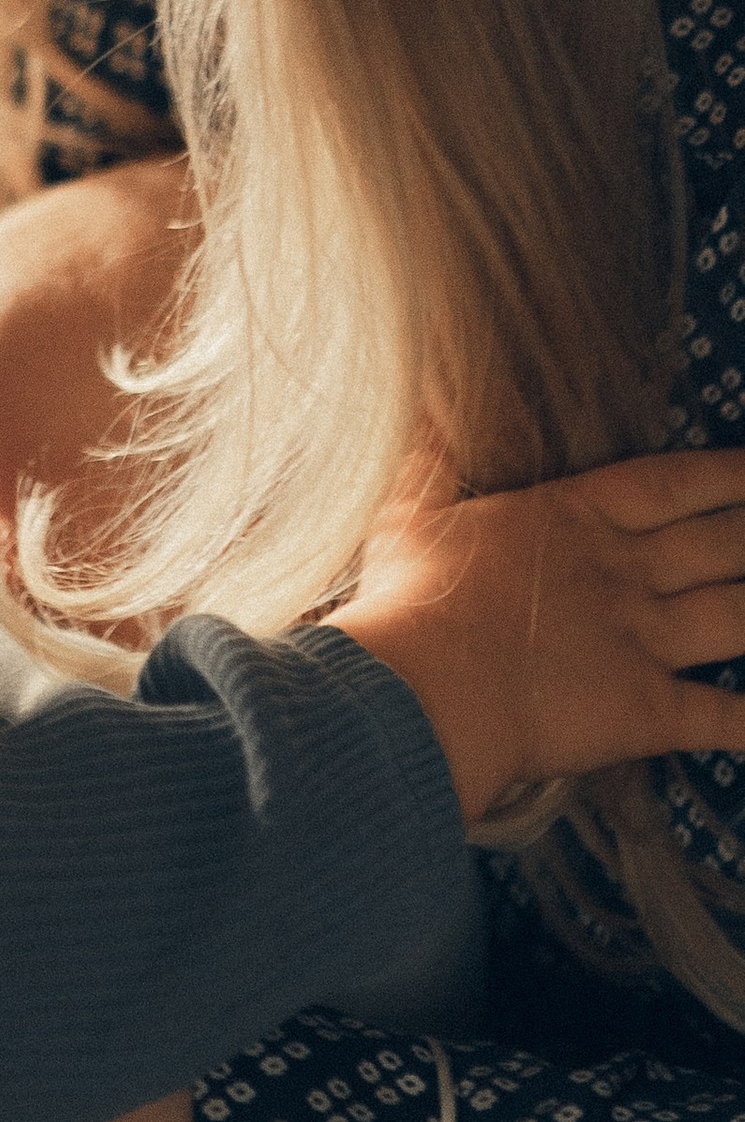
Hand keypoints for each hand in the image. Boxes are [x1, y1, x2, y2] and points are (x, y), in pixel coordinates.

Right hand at [338, 445, 744, 824]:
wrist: (425, 687)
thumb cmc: (412, 598)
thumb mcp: (410, 514)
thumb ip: (431, 460)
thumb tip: (432, 405)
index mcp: (574, 520)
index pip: (670, 484)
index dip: (725, 472)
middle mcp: (622, 574)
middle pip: (720, 544)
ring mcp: (641, 642)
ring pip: (735, 617)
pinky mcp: (646, 710)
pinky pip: (722, 717)